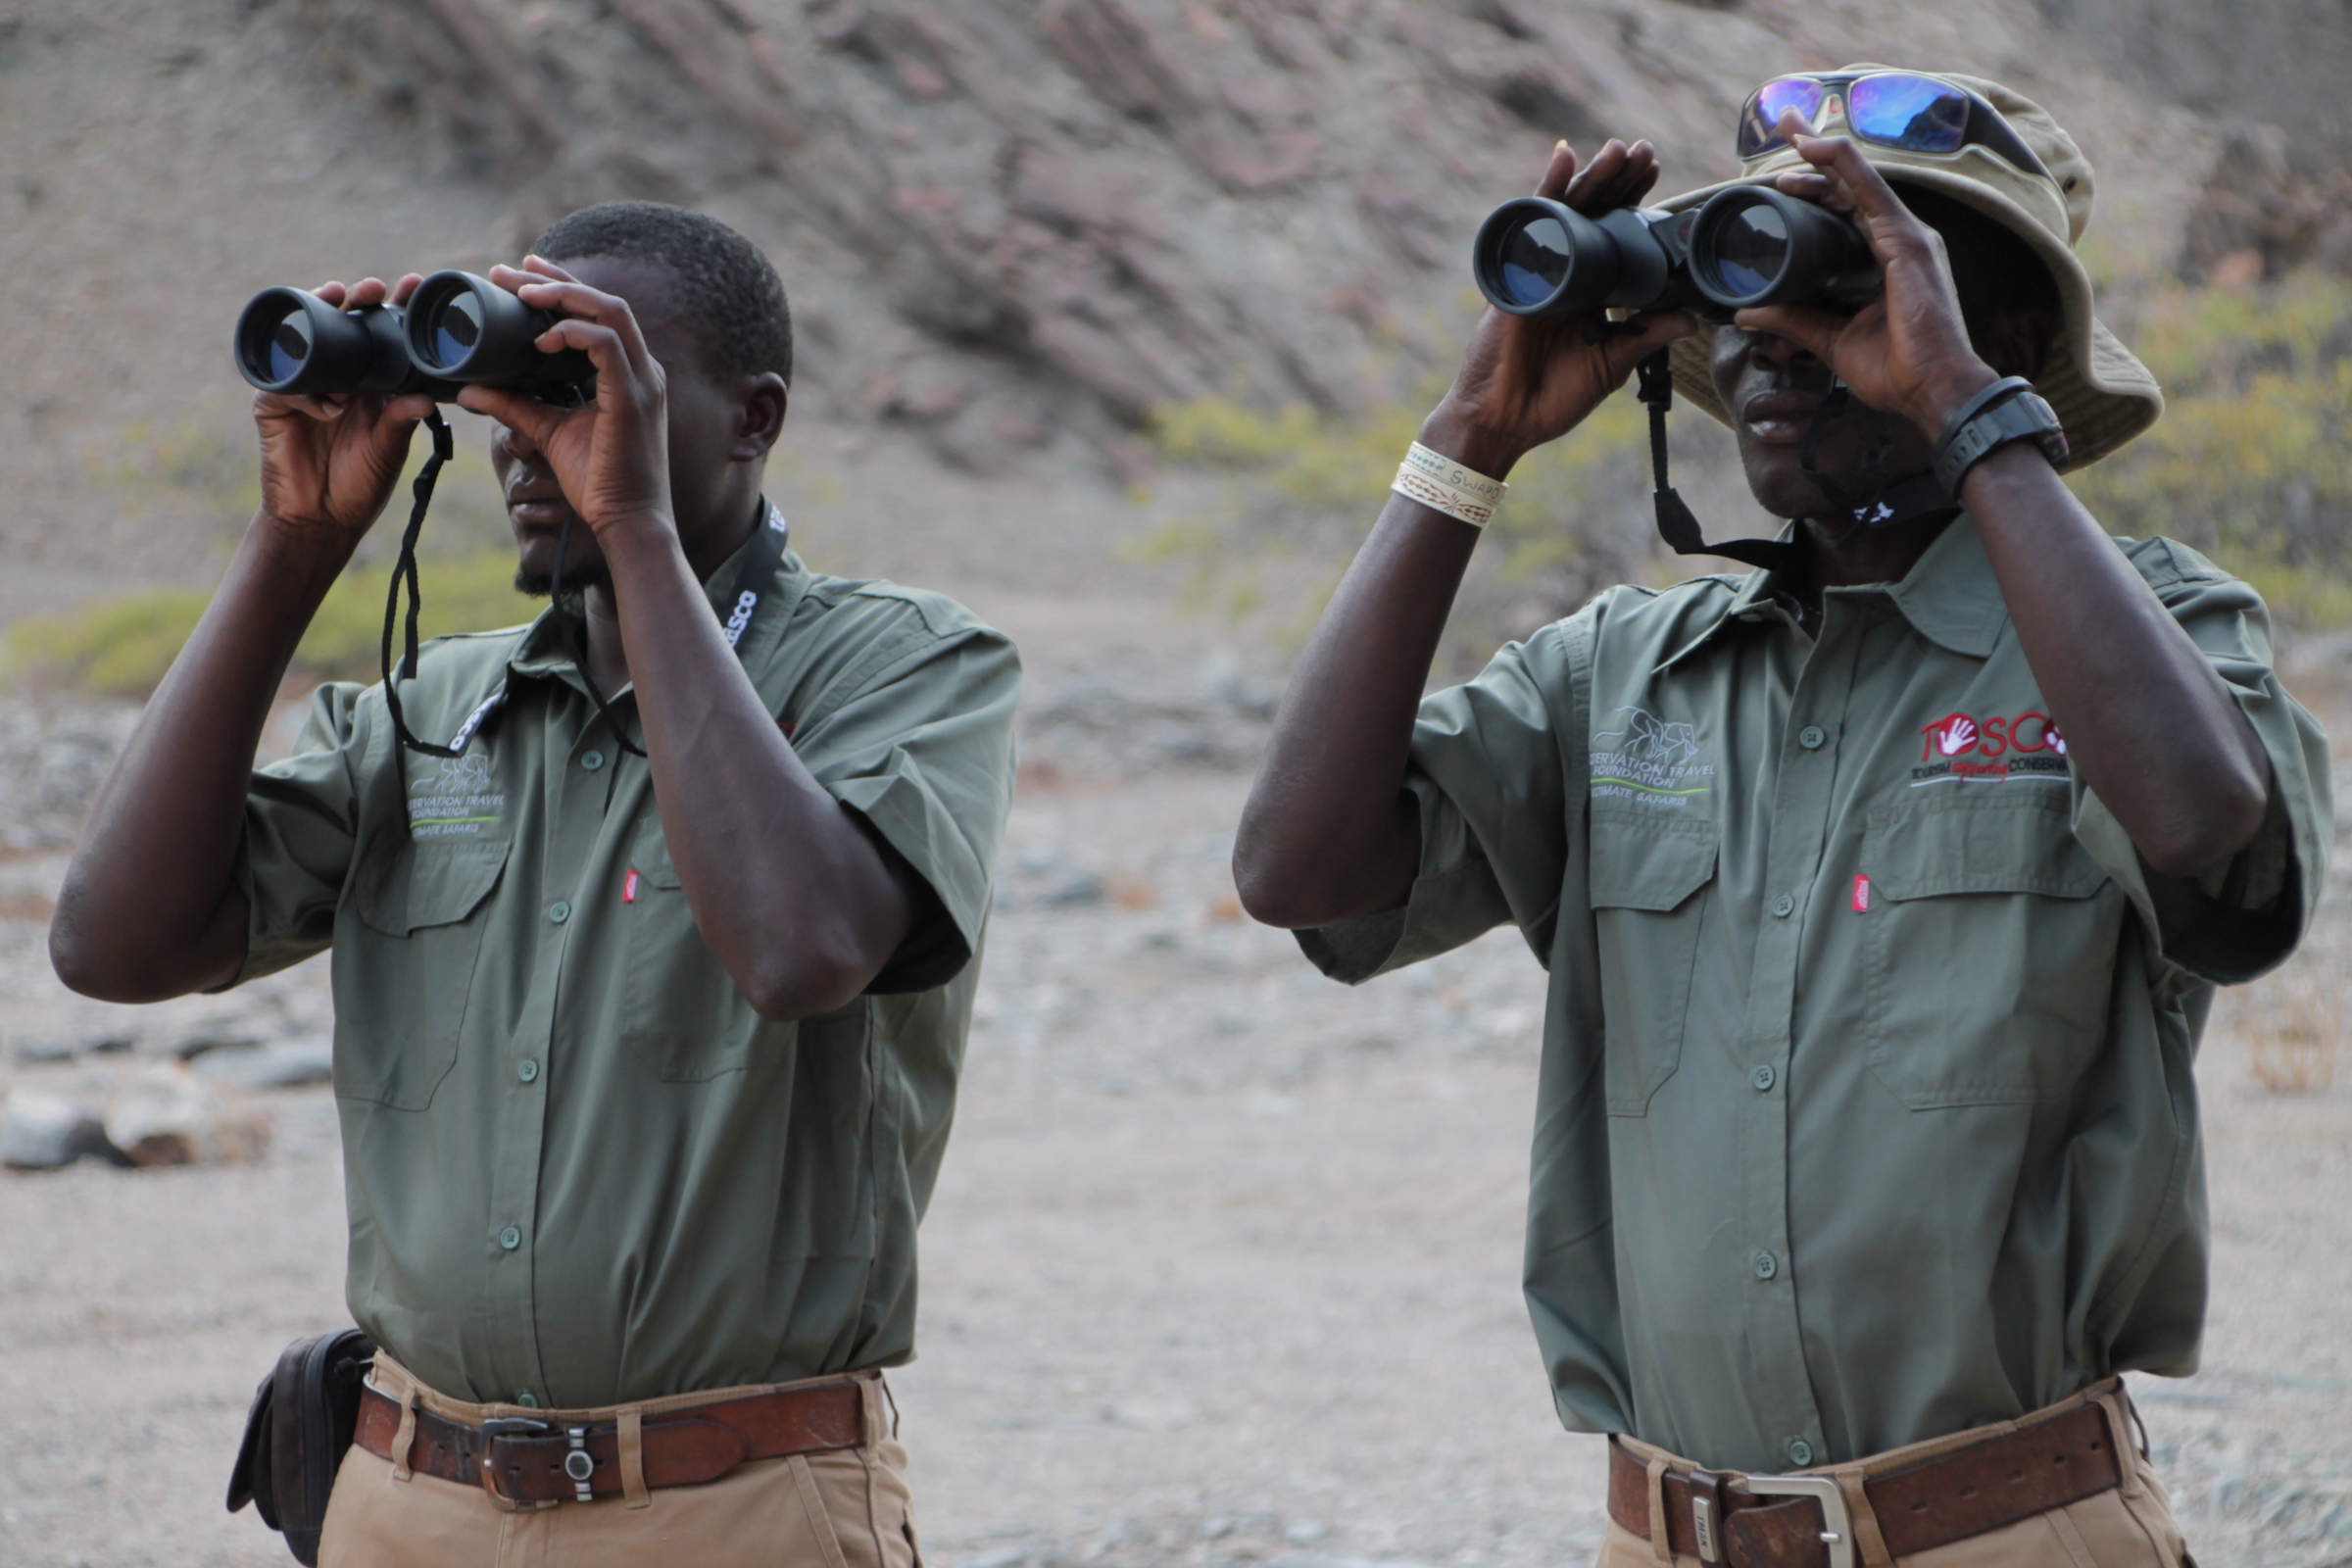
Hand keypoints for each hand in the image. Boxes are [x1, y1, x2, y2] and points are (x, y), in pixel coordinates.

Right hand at [252, 274, 433, 543]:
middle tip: (374, 288)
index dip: (392, 309)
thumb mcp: (389, 448)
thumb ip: (402, 420)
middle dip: (355, 300)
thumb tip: (425, 398)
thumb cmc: (361, 482)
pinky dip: (307, 391)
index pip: (379, 335)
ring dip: (322, 317)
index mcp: (368, 382)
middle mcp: (336, 376)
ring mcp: (302, 387)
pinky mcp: (273, 405)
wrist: (322, 519)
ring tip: (340, 302)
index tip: (412, 284)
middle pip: (341, 325)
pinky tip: (329, 407)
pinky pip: (286, 384)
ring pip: (306, 339)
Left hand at [457, 257, 674, 542]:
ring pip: (609, 311)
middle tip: (509, 271)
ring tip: (521, 293)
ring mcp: (643, 381)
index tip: (520, 276)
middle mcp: (642, 369)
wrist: (628, 522)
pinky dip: (572, 333)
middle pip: (604, 300)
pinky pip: (606, 344)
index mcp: (628, 373)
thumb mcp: (549, 432)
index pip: (598, 314)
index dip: (560, 287)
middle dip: (555, 279)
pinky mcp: (635, 397)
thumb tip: (470, 390)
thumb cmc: (598, 482)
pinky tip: (541, 338)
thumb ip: (515, 406)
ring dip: (563, 295)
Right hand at [1421, 139, 1696, 477]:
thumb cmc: (1551, 398)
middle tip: (1645, 153)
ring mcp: (1541, 270)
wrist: (1507, 422)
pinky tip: (1562, 160)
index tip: (1657, 176)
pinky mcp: (1519, 273)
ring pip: (1569, 211)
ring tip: (1618, 150)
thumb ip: (1645, 337)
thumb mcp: (1611, 364)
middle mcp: (1566, 273)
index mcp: (1588, 291)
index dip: (1635, 206)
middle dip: (1619, 182)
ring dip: (1592, 177)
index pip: (1615, 236)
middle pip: (1594, 214)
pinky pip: (1534, 223)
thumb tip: (1690, 320)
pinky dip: (1548, 189)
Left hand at [1732, 117, 1999, 437]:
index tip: (1780, 177)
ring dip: (1825, 151)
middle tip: (1785, 125)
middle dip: (1816, 155)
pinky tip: (1821, 148)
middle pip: (1852, 186)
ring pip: (1859, 182)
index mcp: (1887, 259)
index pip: (1847, 210)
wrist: (1934, 391)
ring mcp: (1909, 239)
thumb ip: (1794, 320)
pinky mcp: (1909, 246)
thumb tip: (1748, 314)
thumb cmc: (1896, 370)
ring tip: (1792, 127)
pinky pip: (1872, 196)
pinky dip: (1846, 169)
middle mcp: (1901, 240)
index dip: (1816, 187)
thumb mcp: (1830, 341)